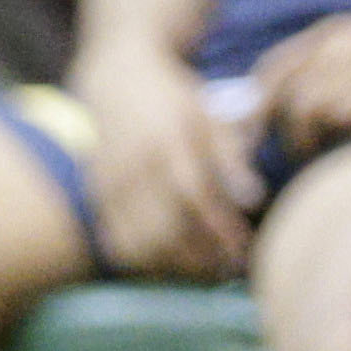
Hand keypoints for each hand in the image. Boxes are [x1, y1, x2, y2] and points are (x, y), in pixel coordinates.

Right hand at [65, 52, 261, 281]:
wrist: (116, 81)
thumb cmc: (174, 101)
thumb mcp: (208, 116)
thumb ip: (231, 158)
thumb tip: (254, 199)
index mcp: (165, 141)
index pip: (194, 195)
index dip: (220, 227)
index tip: (243, 245)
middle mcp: (132, 166)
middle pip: (166, 230)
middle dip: (203, 257)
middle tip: (230, 265)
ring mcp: (109, 185)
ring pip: (141, 246)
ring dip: (176, 267)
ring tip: (206, 269)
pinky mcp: (96, 199)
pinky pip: (119, 245)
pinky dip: (147, 262)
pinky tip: (172, 261)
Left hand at [245, 0, 350, 160]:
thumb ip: (324, 74)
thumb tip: (284, 114)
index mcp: (330, 36)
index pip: (274, 72)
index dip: (257, 109)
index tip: (250, 141)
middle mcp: (348, 43)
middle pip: (302, 104)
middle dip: (299, 138)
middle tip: (306, 154)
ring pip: (341, 113)